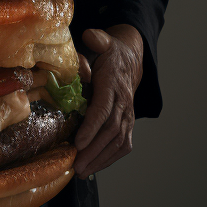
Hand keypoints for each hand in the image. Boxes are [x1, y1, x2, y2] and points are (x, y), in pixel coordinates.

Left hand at [73, 24, 143, 178]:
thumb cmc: (109, 54)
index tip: (78, 142)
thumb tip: (89, 35)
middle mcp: (124, 102)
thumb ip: (97, 40)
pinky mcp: (128, 124)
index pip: (104, 108)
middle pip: (111, 130)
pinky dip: (110, 159)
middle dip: (93, 149)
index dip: (92, 126)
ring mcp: (128, 115)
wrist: (130, 61)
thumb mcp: (103, 42)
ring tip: (82, 171)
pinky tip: (94, 167)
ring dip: (101, 158)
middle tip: (76, 164)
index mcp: (113, 84)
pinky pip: (123, 146)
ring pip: (118, 141)